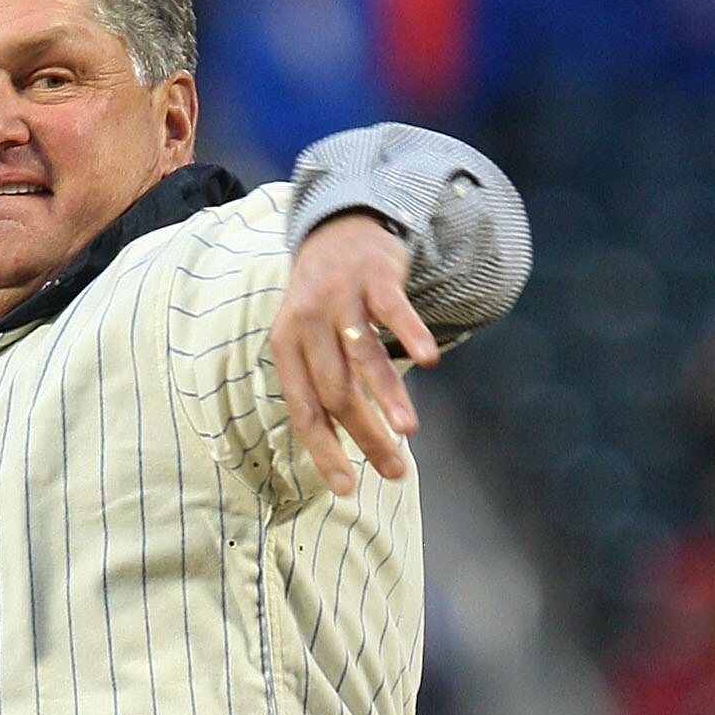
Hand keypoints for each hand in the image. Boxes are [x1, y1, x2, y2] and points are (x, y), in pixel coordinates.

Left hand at [269, 212, 439, 497]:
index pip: (304, 410)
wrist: (335, 227)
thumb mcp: (305, 340)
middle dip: (366, 437)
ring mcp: (341, 298)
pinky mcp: (375, 277)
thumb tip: (336, 450)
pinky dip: (410, 335)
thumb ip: (319, 386)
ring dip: (387, 396)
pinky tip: (428, 361)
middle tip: (395, 471)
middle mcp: (308, 323)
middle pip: (336, 392)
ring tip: (407, 432)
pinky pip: (393, 310)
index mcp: (286, 348)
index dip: (324, 451)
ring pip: (363, 357)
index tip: (346, 488)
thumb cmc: (323, 301)